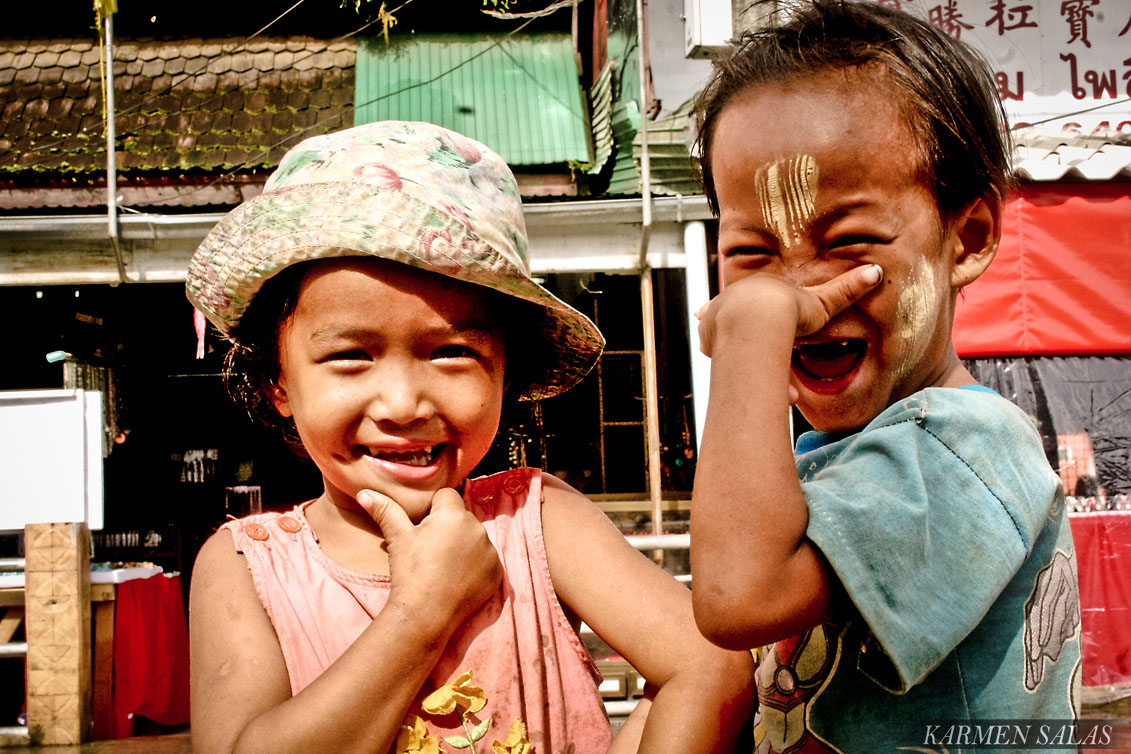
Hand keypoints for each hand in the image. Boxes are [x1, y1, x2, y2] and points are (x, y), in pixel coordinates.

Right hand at [358, 487, 502, 628]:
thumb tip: (365, 492)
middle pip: (461, 518)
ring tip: (443, 566)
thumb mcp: (397, 538)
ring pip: (474, 538)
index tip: (423, 528)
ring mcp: (490, 551)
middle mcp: (477, 528)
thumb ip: (386, 510)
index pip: (446, 496)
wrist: (425, 614)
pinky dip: (474, 566)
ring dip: (463, 546)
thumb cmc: (409, 572)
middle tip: (431, 550)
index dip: (433, 509)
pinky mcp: (496, 572)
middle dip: (448, 528)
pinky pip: (485, 560)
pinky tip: (457, 578)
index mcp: (454, 515)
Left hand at [696, 264, 881, 357]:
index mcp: (759, 287)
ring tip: (747, 362)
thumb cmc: (792, 310)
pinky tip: (726, 368)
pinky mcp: (709, 333)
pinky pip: (713, 346)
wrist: (762, 317)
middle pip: (738, 315)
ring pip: (724, 332)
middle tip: (754, 343)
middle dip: (745, 329)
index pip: (757, 297)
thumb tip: (876, 270)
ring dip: (733, 347)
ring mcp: (718, 314)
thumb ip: (847, 290)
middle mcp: (735, 297)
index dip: (760, 307)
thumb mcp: (822, 302)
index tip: (760, 314)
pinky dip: (719, 355)